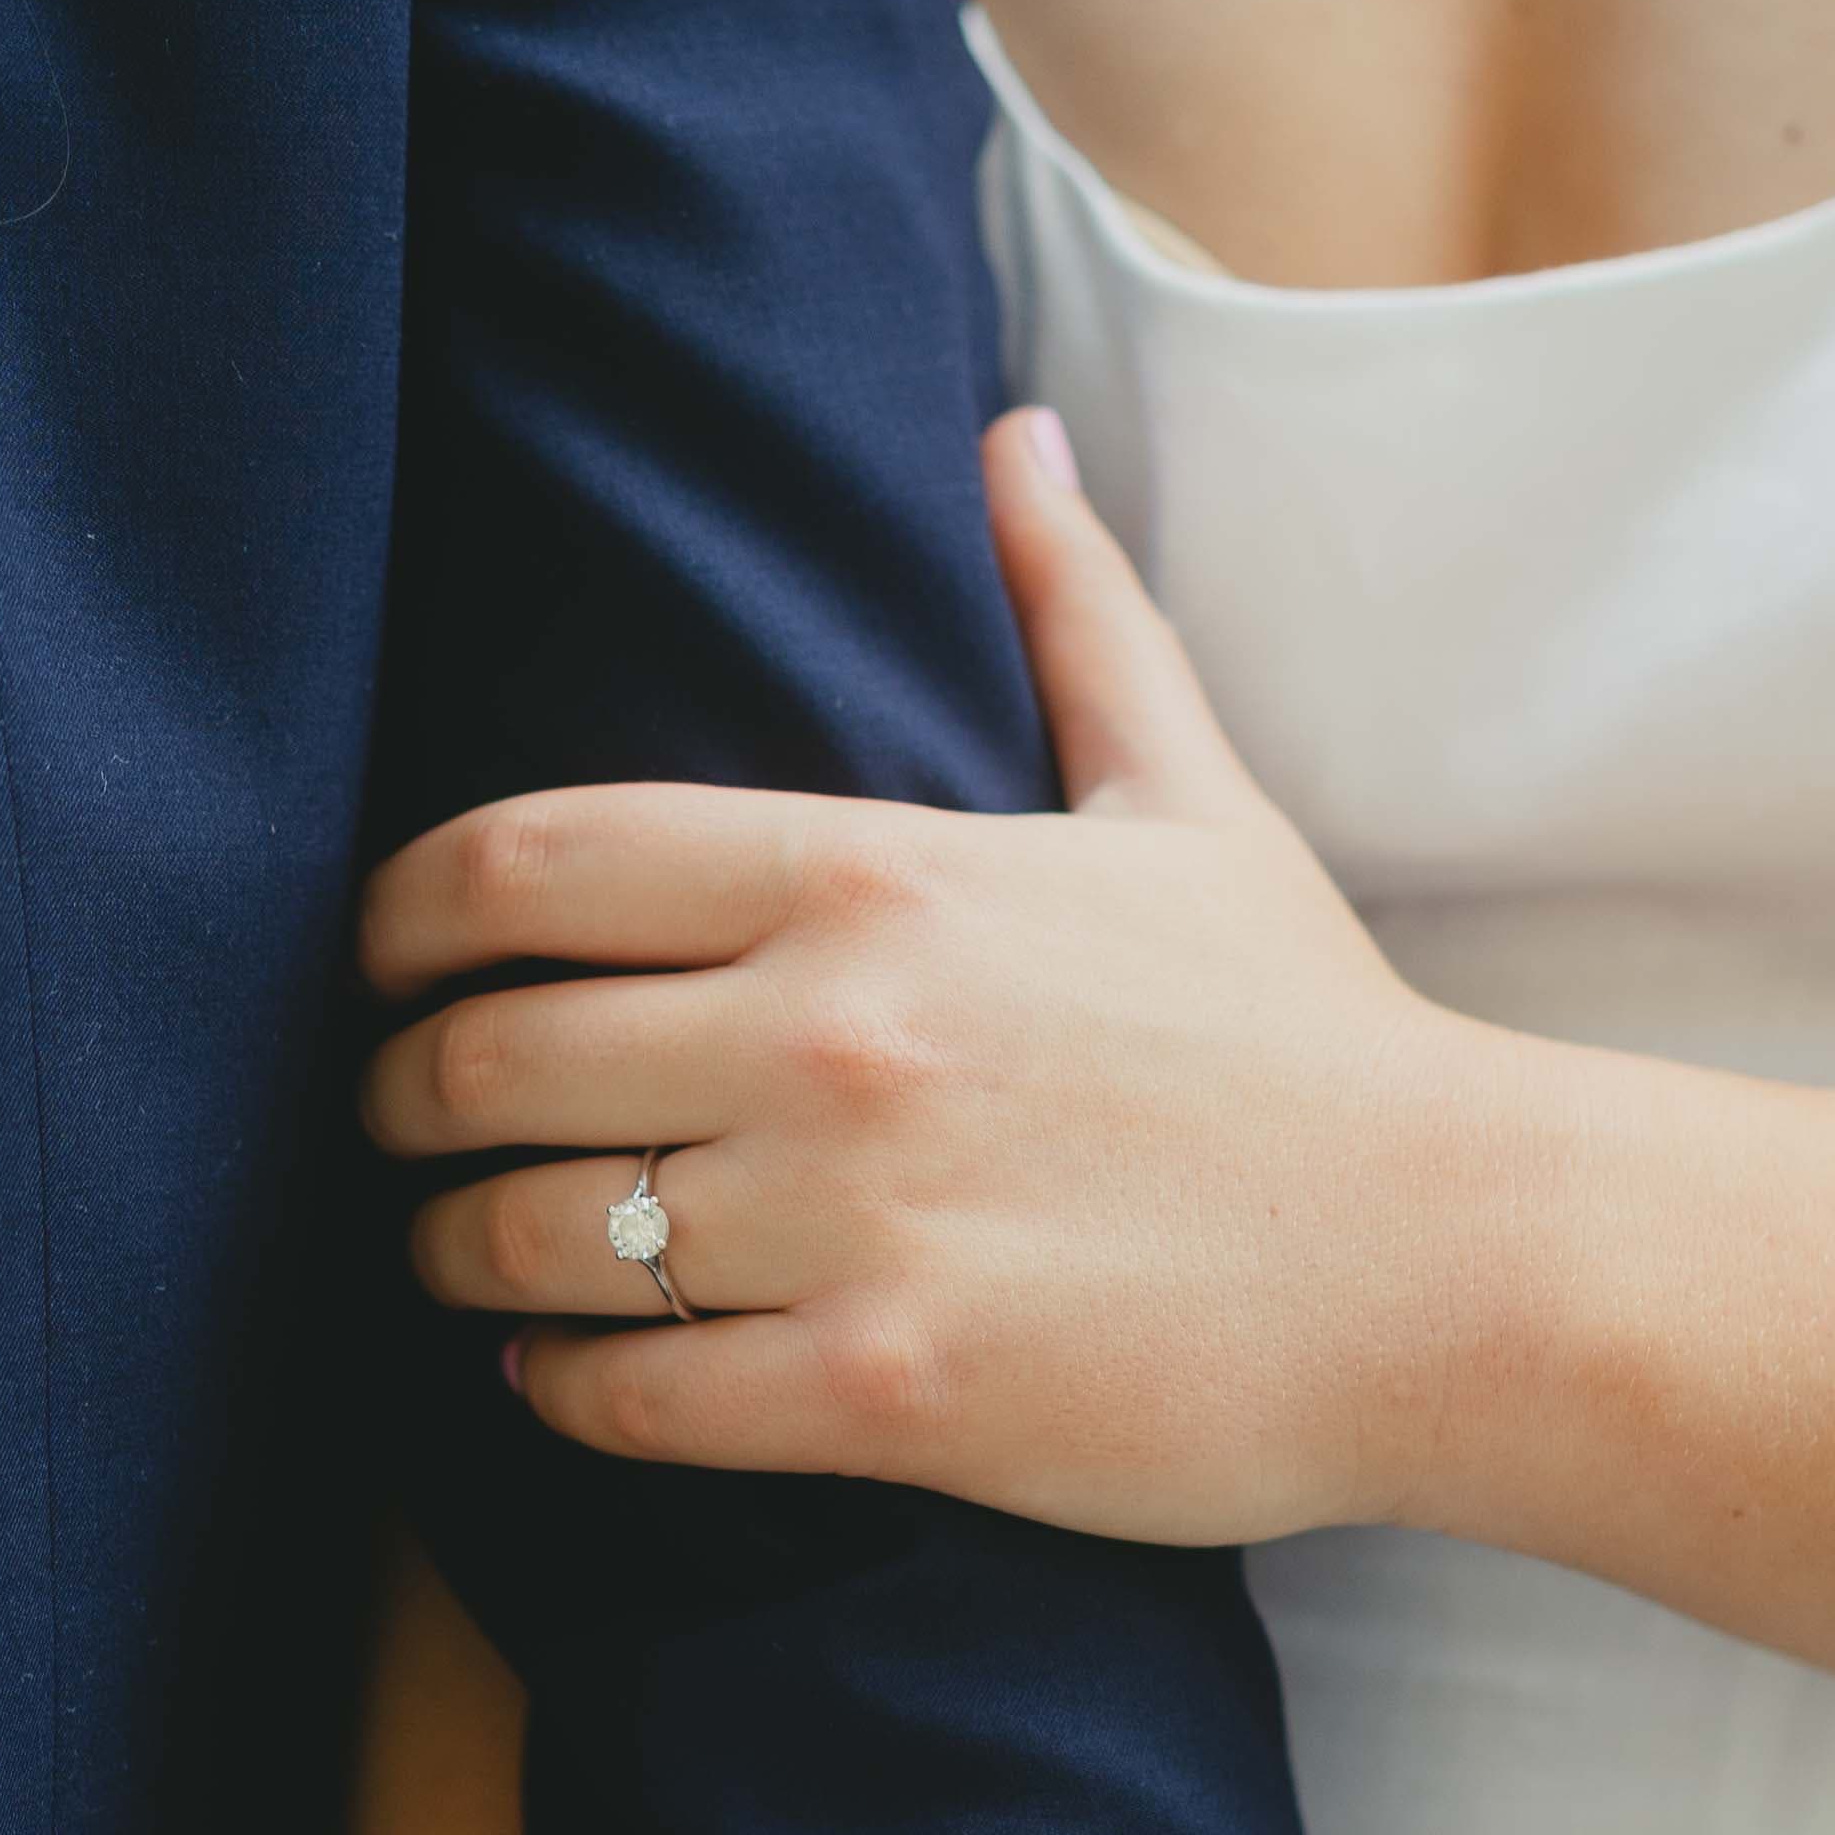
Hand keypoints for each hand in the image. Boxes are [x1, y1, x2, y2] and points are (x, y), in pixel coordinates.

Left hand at [362, 410, 1526, 1540]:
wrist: (1455, 1262)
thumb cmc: (1307, 1037)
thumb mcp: (1185, 799)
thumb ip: (1073, 619)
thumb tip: (1014, 441)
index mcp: (868, 873)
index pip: (525, 864)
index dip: (398, 922)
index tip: (379, 966)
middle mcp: (828, 1034)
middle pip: (484, 1057)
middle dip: (397, 1099)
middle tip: (395, 1129)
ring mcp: (847, 1219)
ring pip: (526, 1237)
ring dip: (450, 1252)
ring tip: (453, 1256)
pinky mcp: (879, 1391)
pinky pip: (619, 1393)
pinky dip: (550, 1388)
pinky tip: (553, 1374)